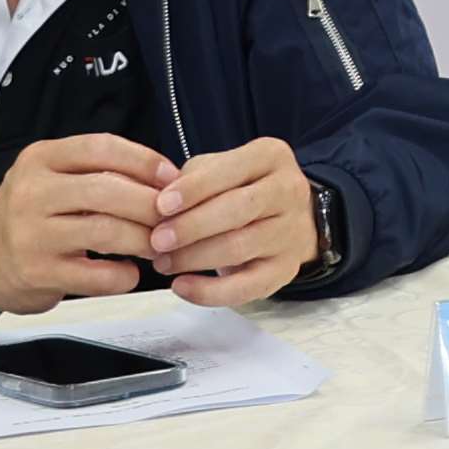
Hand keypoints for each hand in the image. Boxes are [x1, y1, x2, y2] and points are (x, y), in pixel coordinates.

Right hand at [0, 132, 172, 319]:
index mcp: (40, 159)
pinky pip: (94, 275)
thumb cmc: (30, 213)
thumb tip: (164, 180)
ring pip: (105, 231)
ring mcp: (32, 234)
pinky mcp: (36, 273)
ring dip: (143, 239)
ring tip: (158, 244)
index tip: (172, 176)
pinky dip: (122, 275)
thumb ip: (97, 171)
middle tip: (173, 216)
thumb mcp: (51, 177)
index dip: (144, 160)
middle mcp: (32, 193)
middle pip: (107, 190)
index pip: (101, 148)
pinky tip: (130, 272)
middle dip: (150, 204)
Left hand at [150, 135, 316, 306]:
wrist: (283, 219)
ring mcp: (291, 232)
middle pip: (240, 209)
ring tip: (162, 263)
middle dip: (193, 227)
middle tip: (157, 241)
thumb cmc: (239, 190)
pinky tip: (181, 287)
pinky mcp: (285, 269)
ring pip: (240, 247)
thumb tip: (158, 200)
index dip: (194, 189)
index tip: (161, 206)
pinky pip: (246, 287)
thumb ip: (191, 179)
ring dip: (194, 258)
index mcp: (271, 156)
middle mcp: (289, 191)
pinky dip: (209, 291)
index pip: (232, 169)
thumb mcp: (219, 169)